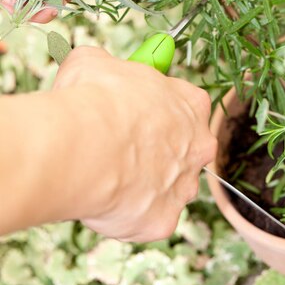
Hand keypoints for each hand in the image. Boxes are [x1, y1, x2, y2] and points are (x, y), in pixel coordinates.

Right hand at [53, 46, 215, 241]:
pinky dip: (127, 213)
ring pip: (167, 188)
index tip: (134, 112)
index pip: (185, 105)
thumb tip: (94, 66)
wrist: (85, 146)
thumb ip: (107, 67)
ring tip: (107, 175)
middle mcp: (198, 146)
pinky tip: (104, 199)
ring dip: (143, 184)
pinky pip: (147, 218)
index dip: (157, 110)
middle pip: (183, 150)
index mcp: (191, 104)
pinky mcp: (164, 220)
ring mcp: (184, 186)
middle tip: (118, 148)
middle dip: (155, 151)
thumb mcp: (95, 63)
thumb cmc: (95, 98)